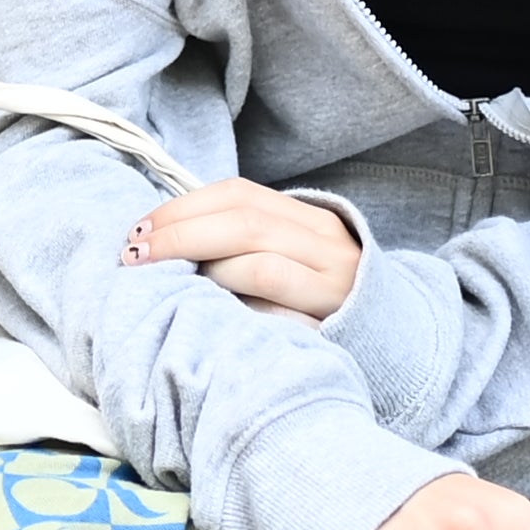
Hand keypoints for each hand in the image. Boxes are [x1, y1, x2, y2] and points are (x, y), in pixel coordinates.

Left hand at [123, 178, 361, 321]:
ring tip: (168, 283)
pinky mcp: (334, 318)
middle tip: (136, 256)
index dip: (183, 208)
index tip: (140, 229)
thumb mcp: (291, 258)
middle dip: (180, 235)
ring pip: (259, 262)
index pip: (237, 194)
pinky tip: (210, 311)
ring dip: (205, 270)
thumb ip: (244, 244)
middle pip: (243, 222)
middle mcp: (324, 240)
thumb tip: (166, 241)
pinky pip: (278, 305)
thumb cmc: (320, 300)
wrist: (393, 335)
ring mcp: (334, 280)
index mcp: (306, 217)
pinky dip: (239, 303)